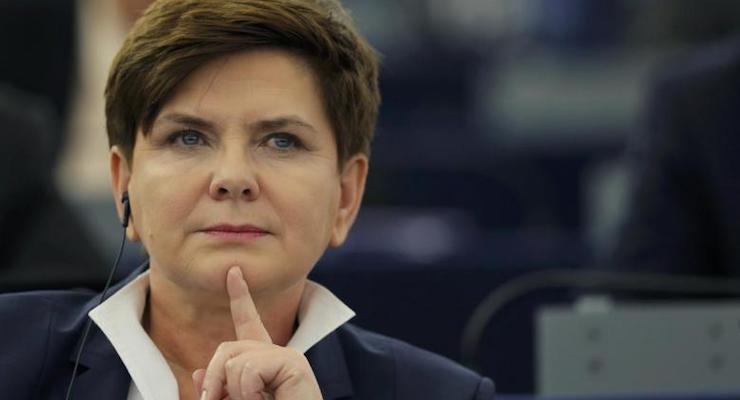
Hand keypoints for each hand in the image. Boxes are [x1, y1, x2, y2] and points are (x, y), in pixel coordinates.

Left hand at [193, 267, 321, 399]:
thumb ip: (219, 391)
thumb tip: (200, 372)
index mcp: (264, 363)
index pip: (249, 324)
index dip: (240, 297)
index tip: (234, 273)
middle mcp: (278, 354)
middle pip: (227, 348)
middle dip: (214, 381)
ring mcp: (288, 357)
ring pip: (234, 360)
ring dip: (234, 394)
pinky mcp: (294, 364)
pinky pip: (249, 371)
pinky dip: (248, 395)